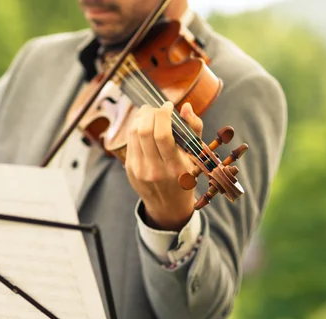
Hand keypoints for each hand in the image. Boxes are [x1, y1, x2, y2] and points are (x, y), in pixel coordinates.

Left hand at [125, 101, 202, 230]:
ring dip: (141, 117)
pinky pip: (129, 141)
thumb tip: (185, 107)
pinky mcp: (129, 168)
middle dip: (150, 112)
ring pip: (133, 133)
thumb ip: (194, 129)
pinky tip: (144, 124)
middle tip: (158, 108)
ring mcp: (139, 170)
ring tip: (150, 112)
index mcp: (174, 167)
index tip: (169, 106)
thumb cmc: (185, 178)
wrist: (167, 205)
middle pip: (145, 131)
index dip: (163, 114)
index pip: (163, 135)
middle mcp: (154, 170)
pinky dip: (135, 127)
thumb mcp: (196, 158)